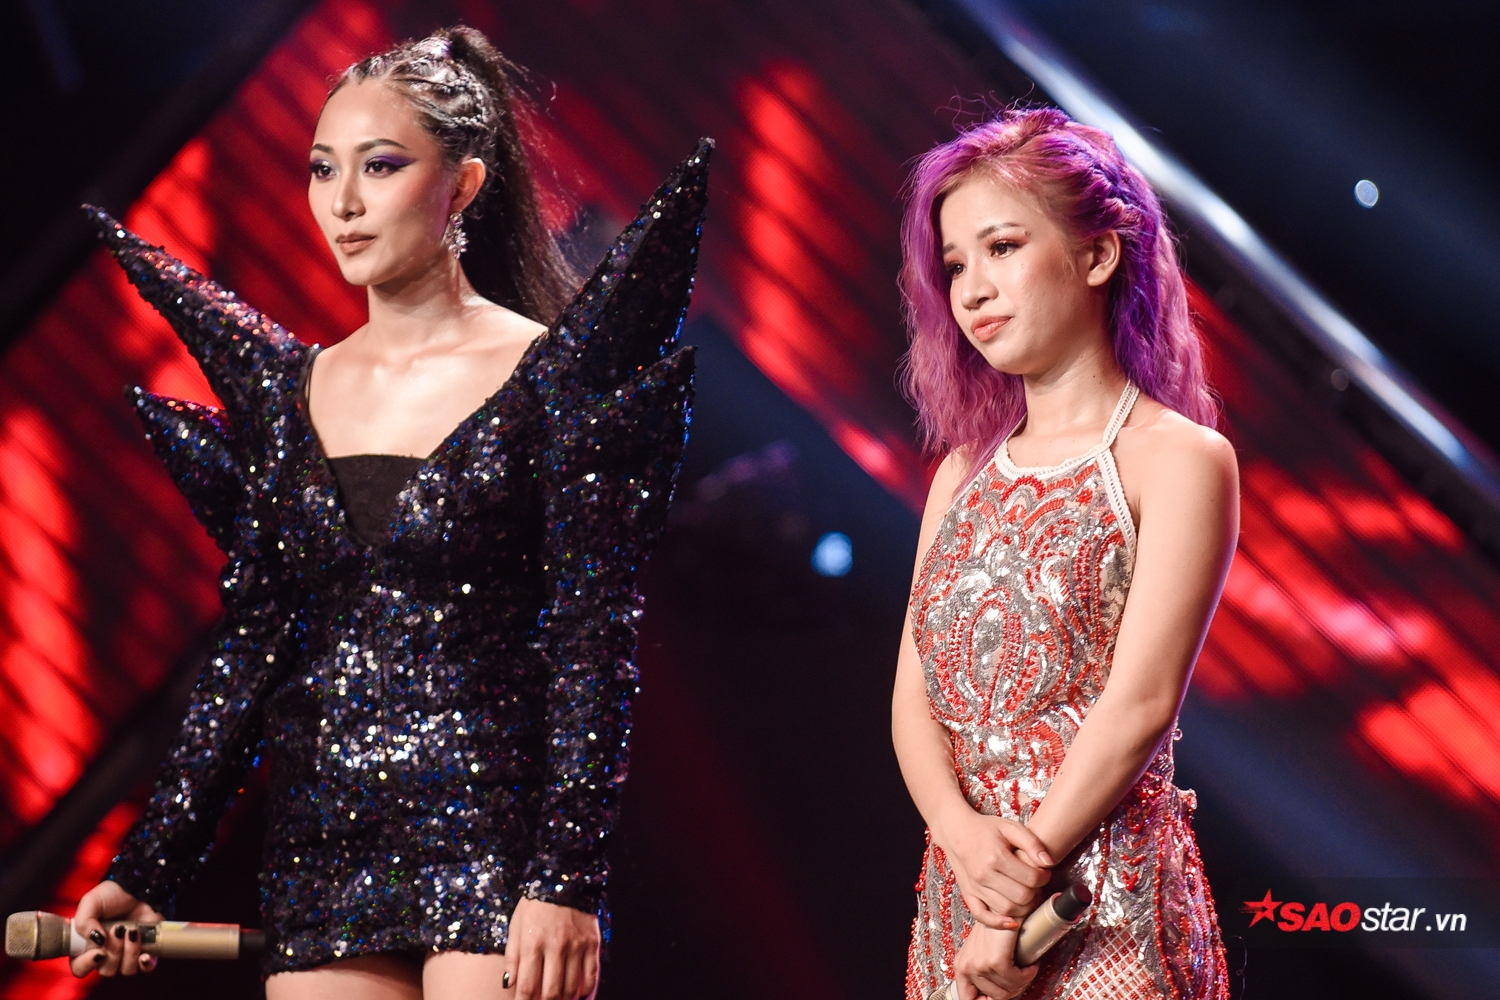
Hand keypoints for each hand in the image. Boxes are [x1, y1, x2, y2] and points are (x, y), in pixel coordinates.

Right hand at [68, 880, 163, 978]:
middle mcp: (106, 954)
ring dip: (130, 951)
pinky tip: (145, 954)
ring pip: (126, 970)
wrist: (137, 887)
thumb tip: (96, 940)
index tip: (98, 951)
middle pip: (106, 971)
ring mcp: (127, 954)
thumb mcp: (90, 903)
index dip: (87, 964)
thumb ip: (84, 922)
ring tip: (132, 931)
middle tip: (119, 929)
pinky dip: (146, 963)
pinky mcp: (146, 951)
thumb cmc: (111, 896)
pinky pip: (146, 968)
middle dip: (114, 951)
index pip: (80, 969)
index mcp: (87, 947)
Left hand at [504, 896, 599, 999]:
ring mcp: (577, 946)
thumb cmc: (535, 904)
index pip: (527, 986)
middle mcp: (555, 946)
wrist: (563, 879)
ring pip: (571, 988)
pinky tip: (577, 995)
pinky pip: (591, 976)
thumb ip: (512, 957)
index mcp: (532, 943)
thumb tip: (508, 984)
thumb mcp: (516, 926)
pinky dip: (585, 991)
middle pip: (551, 992)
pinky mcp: (592, 943)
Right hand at [936, 808, 1052, 928]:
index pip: (1031, 878)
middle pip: (1021, 897)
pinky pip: (982, 916)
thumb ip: (1031, 843)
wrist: (956, 831)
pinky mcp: (968, 894)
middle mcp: (983, 874)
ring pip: (1006, 910)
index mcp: (996, 856)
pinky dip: (998, 923)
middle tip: (1036, 884)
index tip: (1044, 873)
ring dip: (1023, 907)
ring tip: (1026, 895)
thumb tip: (1048, 862)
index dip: (1044, 877)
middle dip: (1035, 893)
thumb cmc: (985, 829)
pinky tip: (1012, 921)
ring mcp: (974, 887)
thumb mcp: (1010, 827)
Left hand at [953, 923, 1038, 999]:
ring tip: (1026, 968)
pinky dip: (1027, 974)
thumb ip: (984, 973)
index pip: (967, 999)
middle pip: (994, 997)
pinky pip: (1015, 980)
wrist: (1003, 906)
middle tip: (1021, 976)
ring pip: (1007, 990)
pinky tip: (1029, 965)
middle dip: (1013, 989)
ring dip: (1022, 980)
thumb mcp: (983, 951)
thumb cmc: (996, 926)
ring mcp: (979, 965)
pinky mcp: (995, 961)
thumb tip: (993, 995)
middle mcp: (966, 966)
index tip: (1003, 994)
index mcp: (961, 966)